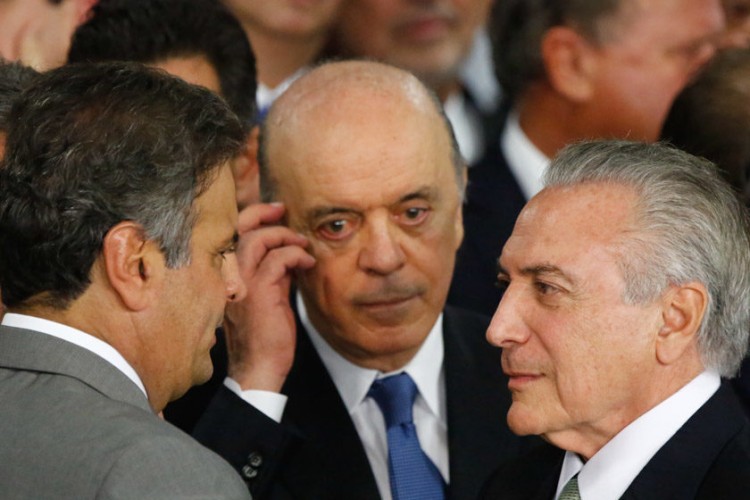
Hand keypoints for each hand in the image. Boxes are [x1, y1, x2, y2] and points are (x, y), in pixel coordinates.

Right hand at [224, 203, 314, 391]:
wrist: (259, 369)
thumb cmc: (264, 338)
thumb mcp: (268, 298)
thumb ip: (273, 275)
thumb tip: (289, 255)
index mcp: (226, 276)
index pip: (232, 234)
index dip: (252, 217)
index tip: (275, 212)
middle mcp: (227, 276)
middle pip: (240, 229)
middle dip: (264, 213)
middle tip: (284, 210)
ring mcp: (240, 284)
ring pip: (258, 240)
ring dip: (283, 235)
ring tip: (301, 243)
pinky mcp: (258, 293)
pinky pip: (278, 260)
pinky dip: (296, 256)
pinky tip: (307, 264)